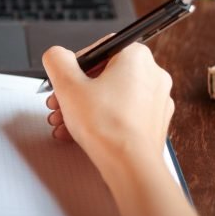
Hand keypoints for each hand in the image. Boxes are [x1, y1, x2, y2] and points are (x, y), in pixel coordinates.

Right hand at [43, 44, 173, 179]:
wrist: (130, 166)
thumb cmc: (107, 127)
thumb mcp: (67, 85)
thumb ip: (57, 60)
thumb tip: (57, 55)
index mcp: (136, 57)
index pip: (99, 49)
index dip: (74, 66)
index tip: (64, 81)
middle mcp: (152, 74)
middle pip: (104, 75)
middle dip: (76, 91)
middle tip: (60, 104)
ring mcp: (157, 100)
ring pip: (112, 97)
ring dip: (84, 107)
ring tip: (66, 122)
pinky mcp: (155, 122)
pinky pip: (123, 114)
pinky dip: (102, 120)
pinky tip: (81, 133)